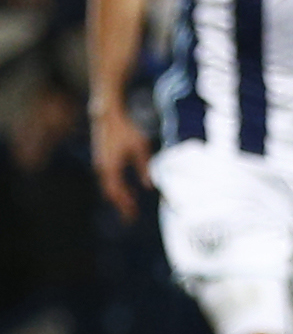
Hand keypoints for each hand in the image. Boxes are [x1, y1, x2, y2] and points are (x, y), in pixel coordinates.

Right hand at [92, 108, 154, 222]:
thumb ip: (144, 166)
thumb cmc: (125, 130)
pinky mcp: (102, 162)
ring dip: (119, 199)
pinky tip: (127, 192)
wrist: (106, 117)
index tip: (133, 216)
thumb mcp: (140, 146)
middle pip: (111, 194)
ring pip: (108, 189)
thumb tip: (149, 185)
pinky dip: (117, 190)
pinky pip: (108, 182)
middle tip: (131, 218)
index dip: (125, 205)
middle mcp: (102, 170)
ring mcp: (100, 166)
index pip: (117, 193)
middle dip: (121, 206)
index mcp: (110, 168)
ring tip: (130, 208)